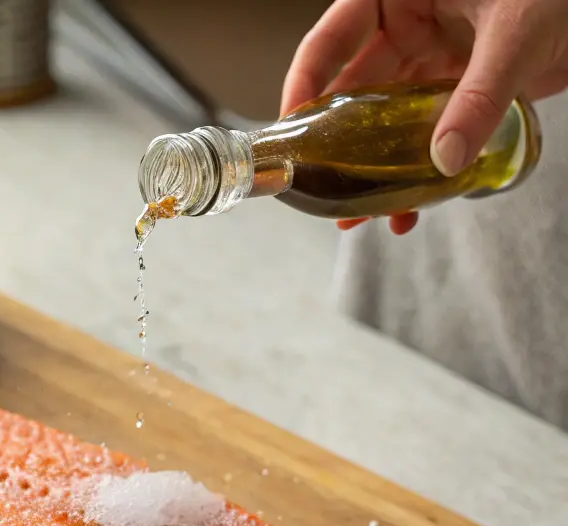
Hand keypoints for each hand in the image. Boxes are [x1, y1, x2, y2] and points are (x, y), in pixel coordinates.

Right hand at [280, 0, 567, 233]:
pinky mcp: (457, 89)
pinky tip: (413, 206)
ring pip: (384, 122)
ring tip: (359, 216)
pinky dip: (418, 171)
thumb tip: (445, 158)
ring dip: (373, 170)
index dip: (304, 86)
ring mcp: (431, 60)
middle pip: (352, 91)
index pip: (331, 39)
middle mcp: (408, 26)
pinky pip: (425, 135)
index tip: (291, 134)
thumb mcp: (517, 32)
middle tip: (323, 191)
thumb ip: (481, 96)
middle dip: (337, 148)